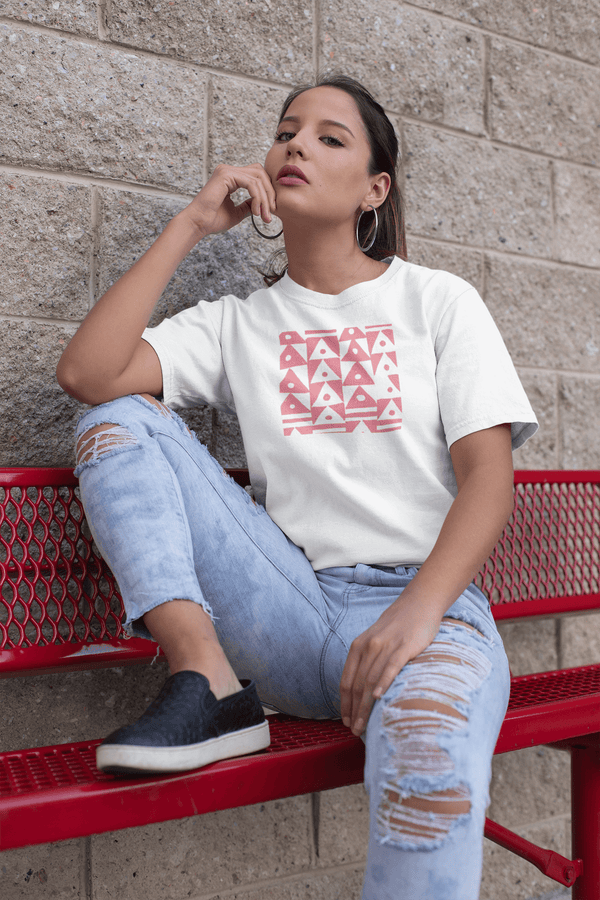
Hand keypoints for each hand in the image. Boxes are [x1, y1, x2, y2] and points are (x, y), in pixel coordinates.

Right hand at [180, 163, 276, 237]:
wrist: (199, 223)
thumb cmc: (213, 219)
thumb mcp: (237, 212)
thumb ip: (249, 204)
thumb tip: (261, 203)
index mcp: (230, 178)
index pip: (256, 176)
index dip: (267, 191)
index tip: (271, 210)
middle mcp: (228, 171)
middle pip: (260, 173)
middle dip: (269, 192)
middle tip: (272, 212)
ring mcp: (227, 171)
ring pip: (257, 178)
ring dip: (265, 198)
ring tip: (264, 215)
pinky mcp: (226, 175)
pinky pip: (251, 183)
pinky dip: (257, 197)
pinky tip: (256, 211)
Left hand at [340, 591, 443, 735]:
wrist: (417, 605)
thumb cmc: (396, 628)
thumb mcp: (374, 642)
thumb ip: (366, 662)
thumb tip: (361, 692)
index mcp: (358, 647)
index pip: (346, 681)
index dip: (344, 704)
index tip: (346, 721)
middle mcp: (368, 646)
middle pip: (357, 685)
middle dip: (354, 710)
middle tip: (354, 731)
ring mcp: (386, 646)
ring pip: (371, 680)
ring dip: (365, 706)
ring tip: (364, 725)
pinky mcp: (404, 646)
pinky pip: (391, 667)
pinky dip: (383, 683)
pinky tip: (378, 698)